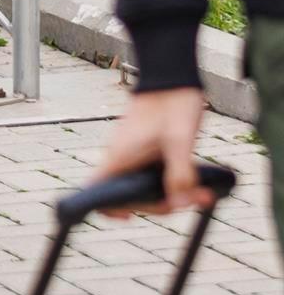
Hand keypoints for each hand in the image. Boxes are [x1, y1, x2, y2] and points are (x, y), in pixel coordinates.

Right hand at [94, 87, 212, 217]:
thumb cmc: (171, 105)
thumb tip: (181, 202)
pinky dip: (169, 180)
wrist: (171, 76)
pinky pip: (151, 172)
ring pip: (142, 183)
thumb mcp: (180, 143)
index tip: (128, 217)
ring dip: (168, 192)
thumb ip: (180, 175)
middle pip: (129, 194)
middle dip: (159, 203)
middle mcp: (121, 157)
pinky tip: (191, 179)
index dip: (107, 208)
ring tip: (199, 192)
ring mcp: (132, 152)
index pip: (95, 190)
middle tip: (189, 200)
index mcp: (119, 157)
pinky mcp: (144, 147)